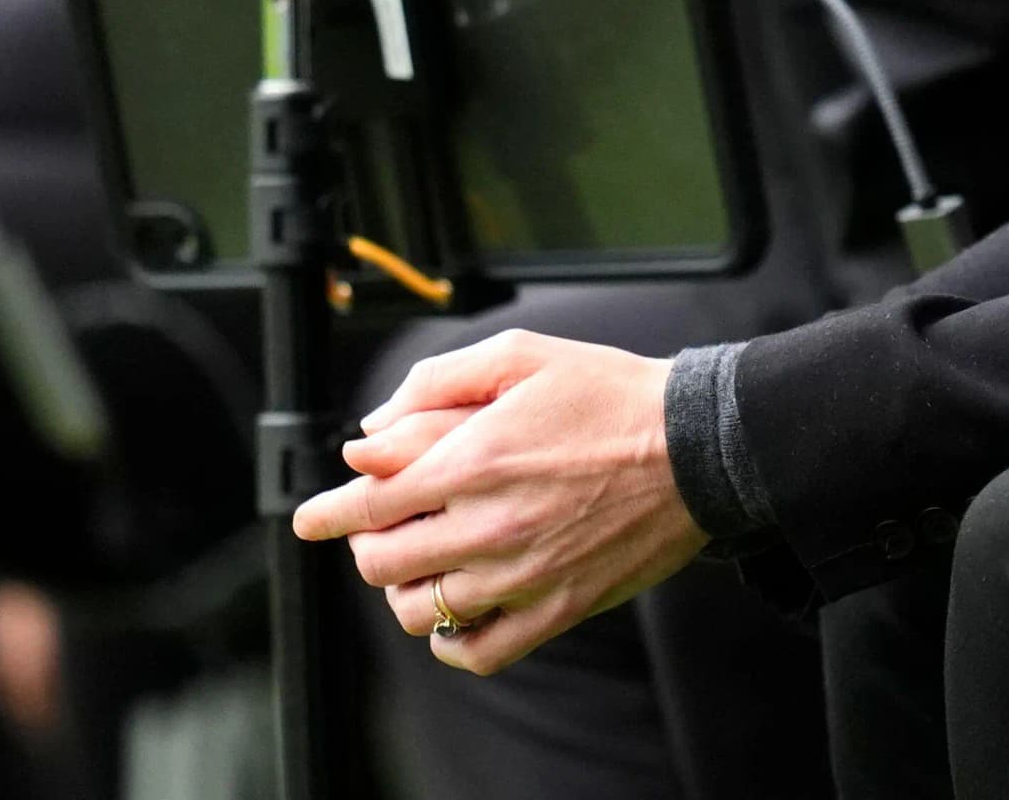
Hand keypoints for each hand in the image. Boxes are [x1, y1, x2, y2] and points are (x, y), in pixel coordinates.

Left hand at [290, 331, 706, 675]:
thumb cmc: (609, 392)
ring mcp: (523, 575)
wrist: (697, 446)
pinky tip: (452, 617)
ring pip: (420, 612)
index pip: (370, 501)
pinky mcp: (557, 609)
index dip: (328, 513)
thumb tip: (370, 433)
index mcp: (475, 458)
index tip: (311, 518)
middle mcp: (491, 523)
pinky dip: (450, 644)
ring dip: (404, 591)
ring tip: (421, 565)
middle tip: (385, 528)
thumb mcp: (520, 355)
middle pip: (383, 562)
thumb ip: (435, 384)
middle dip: (367, 545)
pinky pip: (478, 651)